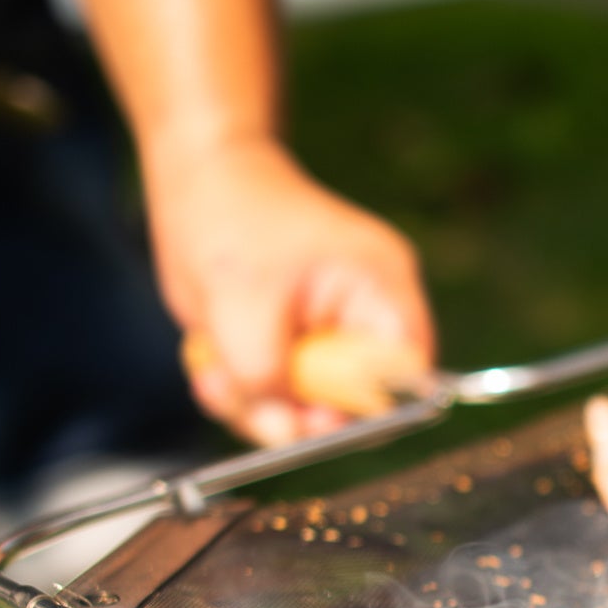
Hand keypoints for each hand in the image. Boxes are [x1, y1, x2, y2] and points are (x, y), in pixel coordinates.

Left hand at [145, 138, 433, 446]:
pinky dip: (241, 394)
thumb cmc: (228, 214)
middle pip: (359, 405)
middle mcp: (365, 319)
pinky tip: (211, 364)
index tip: (314, 416)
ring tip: (215, 371)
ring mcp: (328, 337)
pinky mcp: (293, 348)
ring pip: (309, 411)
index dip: (371, 407)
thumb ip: (263, 373)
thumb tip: (283, 430)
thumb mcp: (237, 300)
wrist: (198, 176)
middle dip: (297, 415)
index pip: (410, 372)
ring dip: (256, 406)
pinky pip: (277, 398)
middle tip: (249, 404)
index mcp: (381, 291)